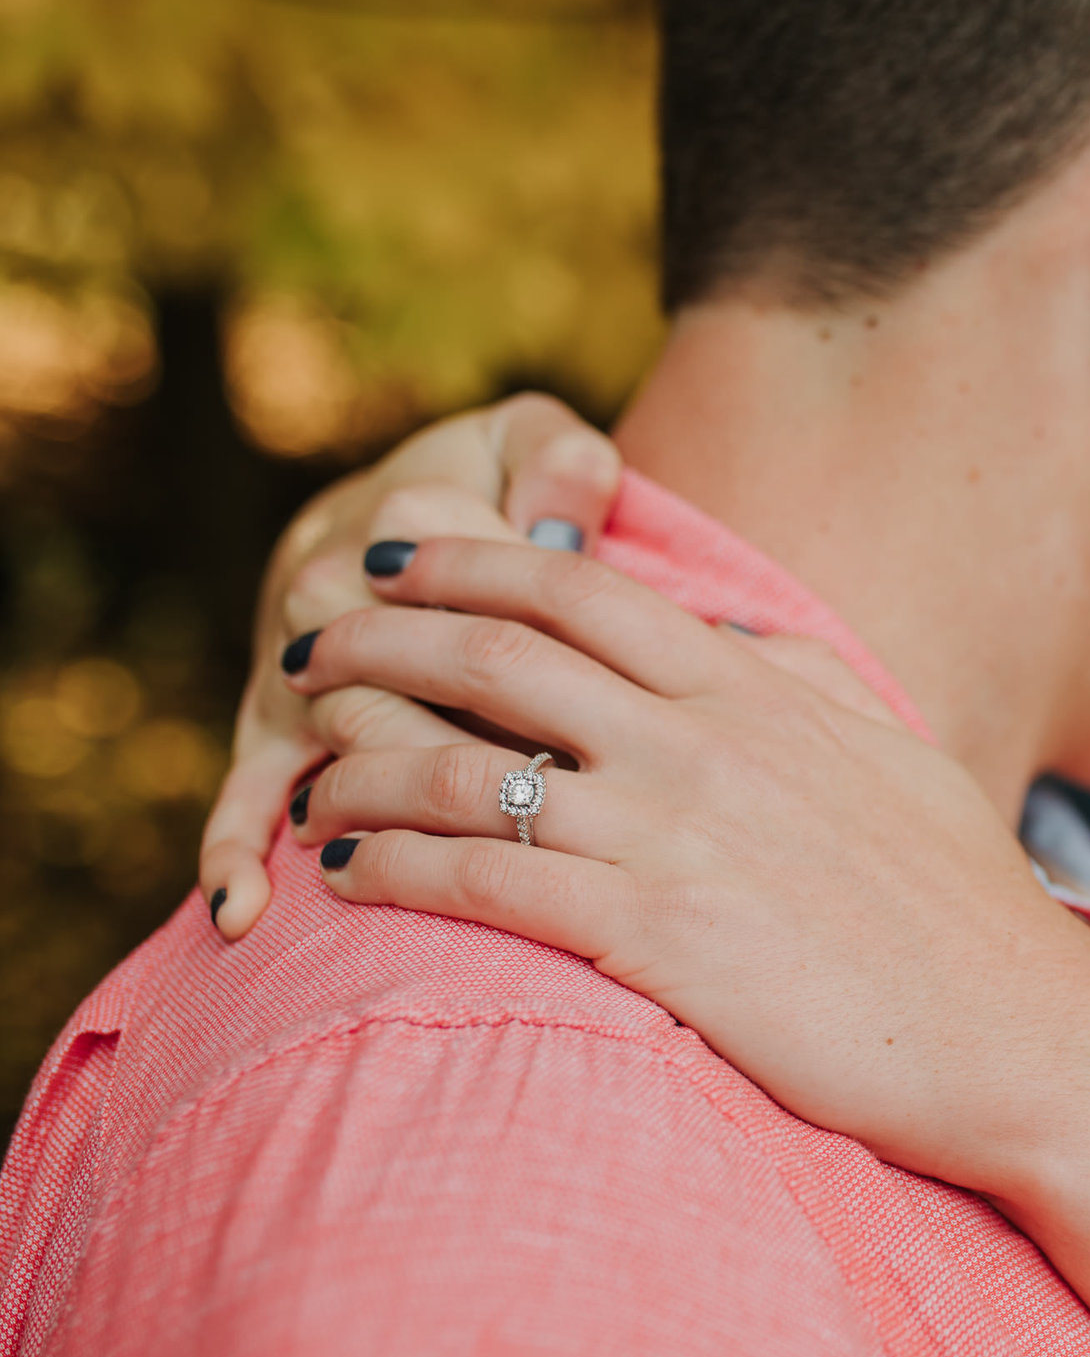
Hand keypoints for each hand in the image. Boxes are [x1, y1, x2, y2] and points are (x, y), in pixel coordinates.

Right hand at [199, 394, 622, 940]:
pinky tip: (241, 913)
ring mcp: (292, 661)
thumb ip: (560, 461)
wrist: (411, 502)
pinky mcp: (272, 720)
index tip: (590, 687)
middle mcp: (331, 584)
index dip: (525, 634)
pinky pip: (244, 788)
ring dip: (366, 801)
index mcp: (408, 511)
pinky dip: (233, 849)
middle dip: (455, 738)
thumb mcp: (533, 443)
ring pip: (331, 737)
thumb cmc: (493, 481)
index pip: (462, 577)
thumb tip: (560, 523)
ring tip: (408, 868)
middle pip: (390, 673)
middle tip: (534, 799)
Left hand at [279, 536, 1089, 1197]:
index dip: (467, 563)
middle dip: (380, 637)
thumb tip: (727, 632)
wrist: (1023, 1039)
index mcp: (758, 695)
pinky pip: (486, 883)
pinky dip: (396, 863)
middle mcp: (706, 747)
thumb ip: (805, 682)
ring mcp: (679, 841)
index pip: (583, 592)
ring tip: (309, 772)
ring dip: (362, 757)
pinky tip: (350, 870)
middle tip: (308, 646)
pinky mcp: (659, 942)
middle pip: (499, 655)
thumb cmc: (966, 911)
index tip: (392, 563)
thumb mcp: (899, 760)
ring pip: (469, 765)